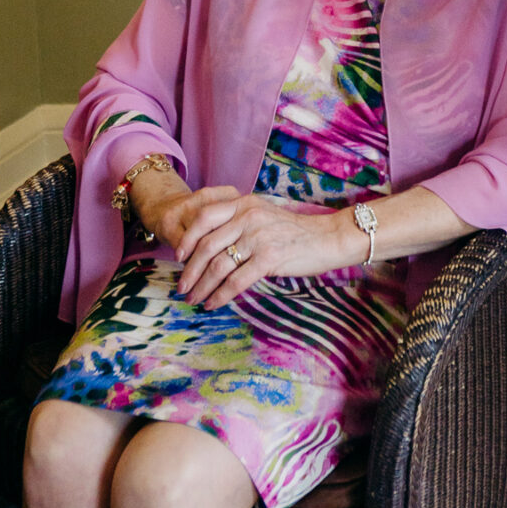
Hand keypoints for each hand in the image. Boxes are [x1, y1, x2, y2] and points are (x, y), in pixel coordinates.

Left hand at [150, 183, 354, 309]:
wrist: (328, 238)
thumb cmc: (295, 231)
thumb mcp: (264, 215)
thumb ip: (239, 222)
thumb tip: (211, 246)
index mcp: (244, 203)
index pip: (204, 217)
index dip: (187, 238)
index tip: (178, 257)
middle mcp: (248, 217)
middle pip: (207, 245)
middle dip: (189, 270)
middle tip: (181, 286)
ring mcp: (258, 237)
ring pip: (218, 265)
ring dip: (202, 286)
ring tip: (194, 299)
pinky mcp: (269, 258)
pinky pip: (236, 280)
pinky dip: (220, 295)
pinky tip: (213, 303)